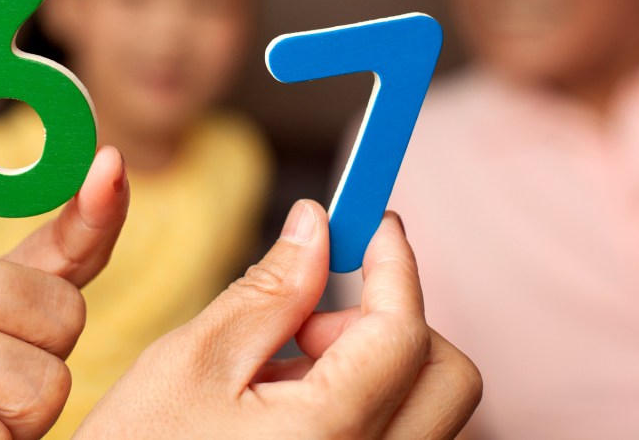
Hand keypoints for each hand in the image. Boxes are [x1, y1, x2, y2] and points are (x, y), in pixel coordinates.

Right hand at [76, 203, 481, 438]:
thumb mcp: (194, 360)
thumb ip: (269, 289)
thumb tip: (315, 224)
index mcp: (329, 435)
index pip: (404, 330)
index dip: (393, 261)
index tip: (370, 219)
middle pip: (445, 376)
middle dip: (389, 318)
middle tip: (310, 310)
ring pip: (424, 407)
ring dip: (373, 359)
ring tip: (282, 362)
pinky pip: (395, 437)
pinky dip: (360, 397)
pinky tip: (288, 398)